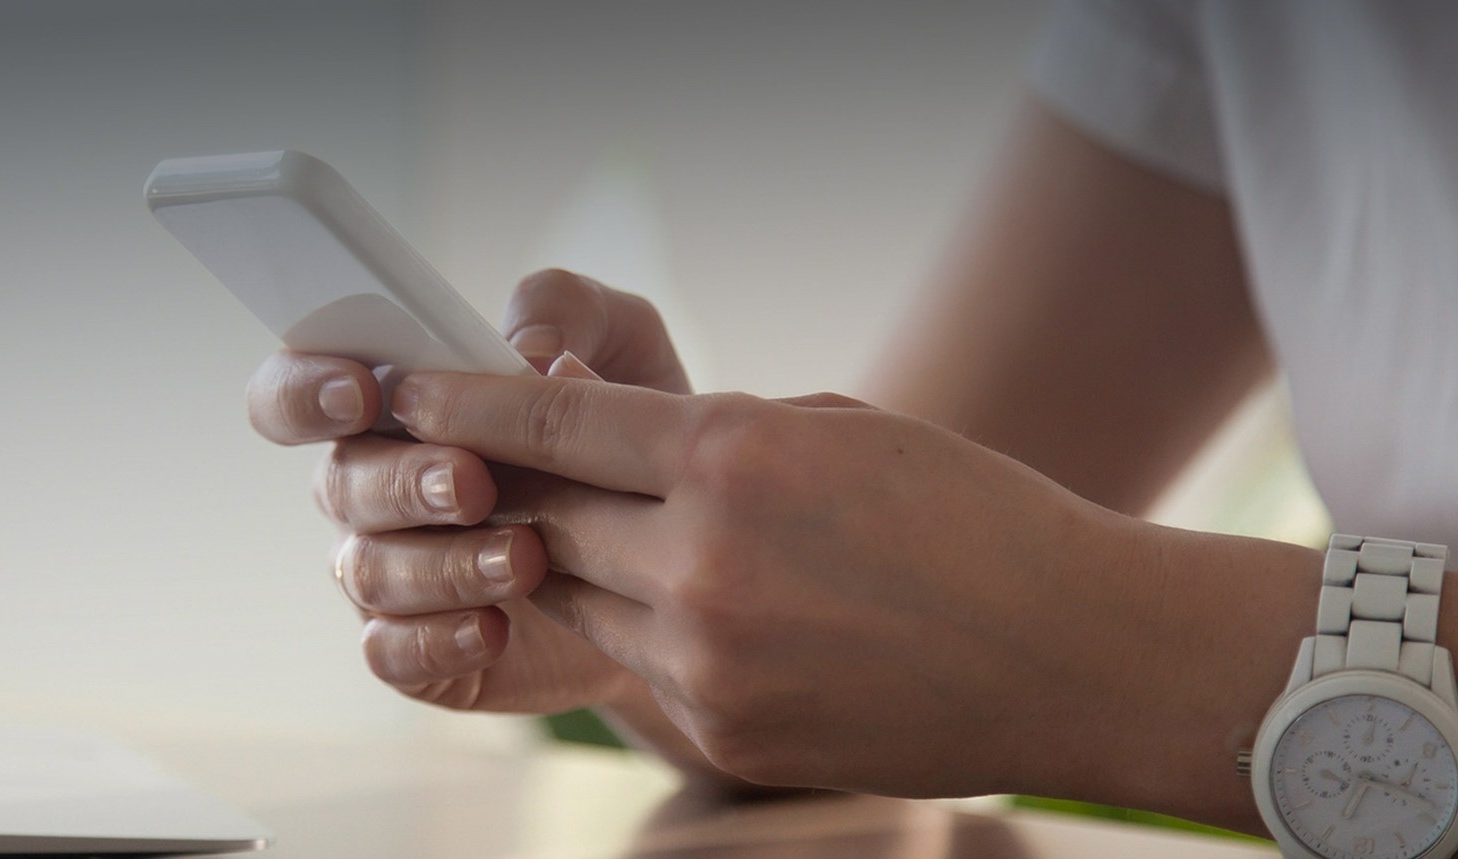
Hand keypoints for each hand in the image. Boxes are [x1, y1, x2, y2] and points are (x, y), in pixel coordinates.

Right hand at [244, 270, 690, 714]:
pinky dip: (438, 640)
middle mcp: (375, 489)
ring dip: (441, 564)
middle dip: (404, 482)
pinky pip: (391, 653)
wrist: (686, 555)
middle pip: (340, 483)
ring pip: (370, 571)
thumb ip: (568, 310)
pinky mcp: (423, 651)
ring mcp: (393, 573)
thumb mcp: (623, 346)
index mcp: (392, 409)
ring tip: (524, 559)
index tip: (362, 393)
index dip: (304, 391)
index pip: (296, 392)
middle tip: (474, 483)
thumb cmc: (630, 433)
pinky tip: (496, 628)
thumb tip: (525, 347)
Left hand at [387, 368, 1219, 796]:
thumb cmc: (973, 518)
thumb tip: (622, 442)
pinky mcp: (720, 730)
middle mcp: (701, 560)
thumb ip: (716, 434)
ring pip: (578, 597)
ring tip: (625, 538)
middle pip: (540, 517)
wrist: (1074, 654)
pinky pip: (637, 665)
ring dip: (578, 564)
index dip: (462, 402)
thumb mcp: (838, 429)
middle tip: (486, 467)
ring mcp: (705, 658)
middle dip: (508, 489)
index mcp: (732, 456)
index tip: (407, 391)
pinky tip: (712, 611)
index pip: (550, 422)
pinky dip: (647, 630)